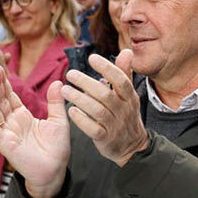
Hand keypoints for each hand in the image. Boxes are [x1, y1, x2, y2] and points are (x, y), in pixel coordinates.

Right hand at [0, 63, 70, 197]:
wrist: (55, 170)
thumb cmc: (56, 149)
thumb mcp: (59, 121)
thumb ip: (55, 102)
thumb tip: (58, 82)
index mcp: (23, 116)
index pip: (10, 96)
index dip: (4, 83)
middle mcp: (11, 122)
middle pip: (0, 100)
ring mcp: (6, 132)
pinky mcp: (3, 142)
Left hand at [61, 51, 149, 166]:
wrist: (132, 146)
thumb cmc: (126, 115)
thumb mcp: (129, 95)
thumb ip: (125, 74)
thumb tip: (127, 51)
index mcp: (129, 97)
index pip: (120, 80)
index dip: (107, 68)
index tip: (91, 58)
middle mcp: (123, 110)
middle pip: (105, 94)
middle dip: (87, 83)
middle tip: (70, 74)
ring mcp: (115, 125)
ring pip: (97, 111)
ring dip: (80, 99)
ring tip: (65, 90)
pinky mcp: (106, 138)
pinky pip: (93, 129)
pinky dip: (81, 120)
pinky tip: (70, 111)